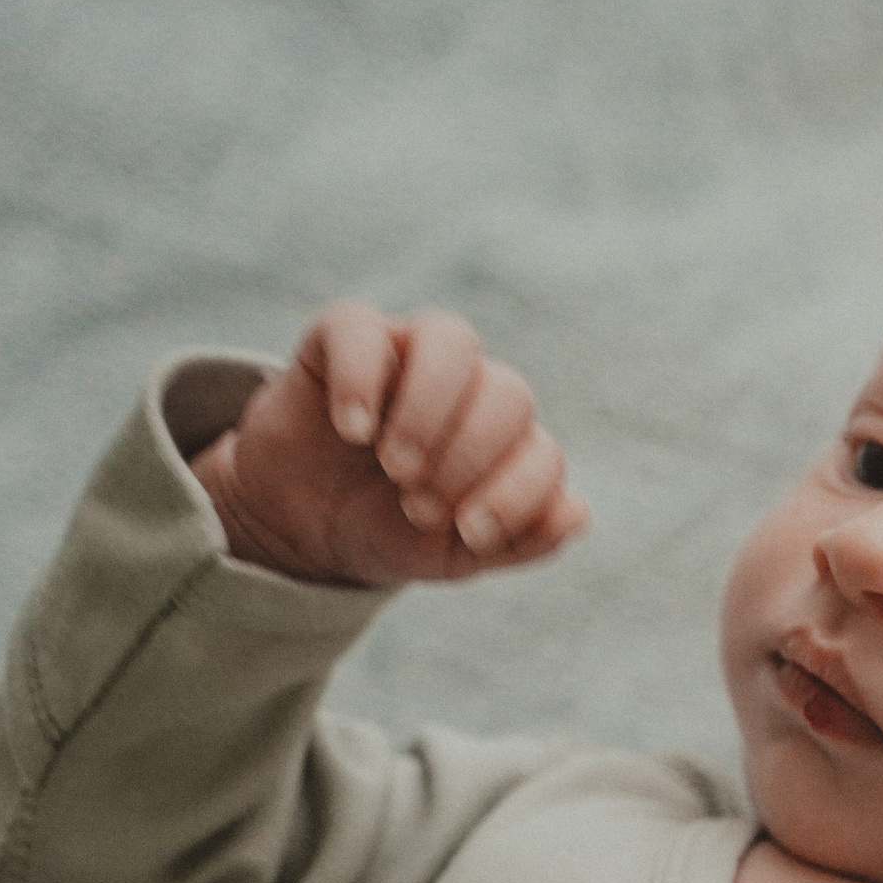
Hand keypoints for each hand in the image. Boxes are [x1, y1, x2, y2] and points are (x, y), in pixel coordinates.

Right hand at [188, 302, 590, 587]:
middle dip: (469, 458)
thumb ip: (522, 540)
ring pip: (452, 339)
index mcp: (510, 441)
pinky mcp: (345, 336)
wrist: (305, 525)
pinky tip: (352, 430)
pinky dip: (361, 377)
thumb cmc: (392, 532)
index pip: (544, 453)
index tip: (469, 533)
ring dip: (431, 409)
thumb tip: (578, 513)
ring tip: (395, 466)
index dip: (517, 496)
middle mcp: (473, 387)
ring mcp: (411, 352)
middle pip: (508, 393)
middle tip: (420, 505)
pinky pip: (360, 326)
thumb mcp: (455, 556)